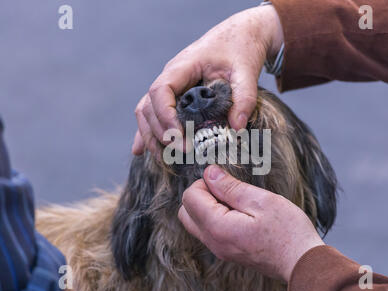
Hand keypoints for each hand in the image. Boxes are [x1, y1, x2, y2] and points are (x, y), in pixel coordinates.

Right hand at [132, 5, 283, 156]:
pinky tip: (141, 151)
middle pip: (149, 106)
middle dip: (160, 132)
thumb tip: (236, 128)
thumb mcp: (247, 71)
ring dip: (150, 136)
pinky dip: (147, 132)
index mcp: (183, 66)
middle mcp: (171, 76)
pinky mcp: (176, 93)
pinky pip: (154, 113)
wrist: (240, 34)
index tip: (180, 137)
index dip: (165, 116)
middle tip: (182, 152)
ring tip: (163, 159)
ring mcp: (171, 85)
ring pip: (146, 111)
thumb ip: (244, 97)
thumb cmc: (241, 49)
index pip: (160, 91)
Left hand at [178, 165, 324, 282]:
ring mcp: (219, 249)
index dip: (204, 182)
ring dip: (207, 206)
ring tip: (235, 201)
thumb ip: (230, 187)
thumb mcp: (261, 201)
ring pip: (195, 222)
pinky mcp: (227, 251)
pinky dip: (215, 217)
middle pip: (186, 212)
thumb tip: (209, 173)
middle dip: (200, 194)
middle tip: (227, 189)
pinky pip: (208, 231)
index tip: (225, 180)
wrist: (302, 262)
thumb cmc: (287, 232)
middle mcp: (213, 242)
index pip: (189, 198)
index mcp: (218, 228)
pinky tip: (239, 212)